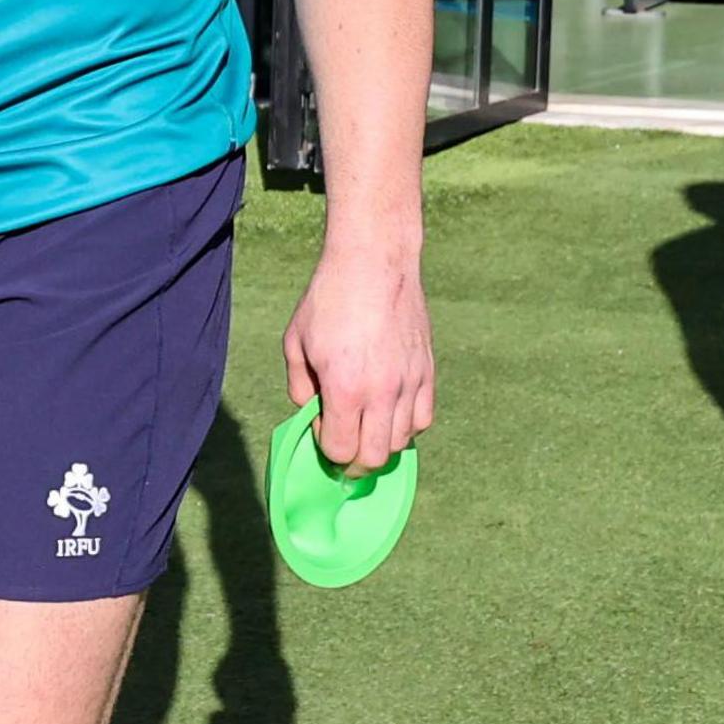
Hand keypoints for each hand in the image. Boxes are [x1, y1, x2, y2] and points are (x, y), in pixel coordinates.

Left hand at [283, 238, 434, 474]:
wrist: (374, 261)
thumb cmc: (329, 298)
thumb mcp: (295, 342)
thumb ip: (300, 388)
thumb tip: (312, 413)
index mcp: (345, 388)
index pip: (341, 451)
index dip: (327, 450)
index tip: (321, 430)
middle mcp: (382, 392)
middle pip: (374, 458)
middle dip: (354, 462)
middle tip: (343, 445)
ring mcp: (409, 382)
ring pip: (401, 442)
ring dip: (379, 443)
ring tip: (365, 424)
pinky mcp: (427, 370)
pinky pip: (423, 418)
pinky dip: (406, 425)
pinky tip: (390, 410)